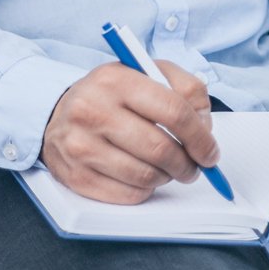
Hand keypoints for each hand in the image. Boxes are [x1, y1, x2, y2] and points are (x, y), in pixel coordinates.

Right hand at [40, 59, 218, 204]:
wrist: (59, 114)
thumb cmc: (112, 97)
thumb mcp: (146, 74)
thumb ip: (185, 89)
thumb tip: (205, 127)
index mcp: (114, 80)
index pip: (174, 111)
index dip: (201, 138)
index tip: (209, 152)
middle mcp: (91, 110)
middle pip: (161, 149)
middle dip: (187, 164)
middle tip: (192, 166)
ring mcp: (79, 145)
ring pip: (146, 176)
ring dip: (165, 177)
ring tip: (163, 167)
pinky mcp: (75, 175)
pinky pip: (128, 194)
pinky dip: (144, 189)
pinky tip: (139, 174)